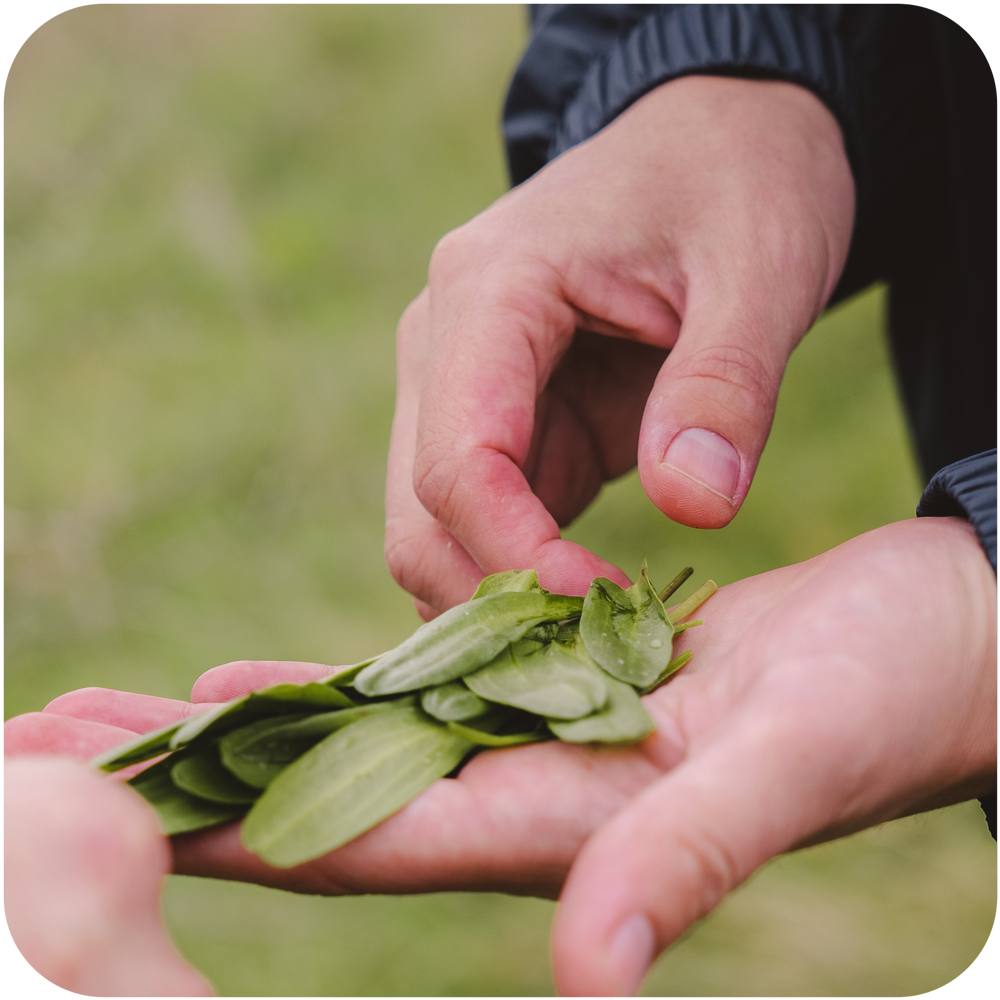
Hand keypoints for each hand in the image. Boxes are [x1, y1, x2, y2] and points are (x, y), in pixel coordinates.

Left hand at [8, 518, 993, 995]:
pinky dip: (342, 685)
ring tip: (125, 716)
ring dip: (246, 732)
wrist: (936, 641)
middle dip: (190, 784)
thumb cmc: (900, 696)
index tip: (100, 812)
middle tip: (44, 752)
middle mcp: (541, 796)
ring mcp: (551, 739)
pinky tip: (269, 680)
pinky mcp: (574, 682)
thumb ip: (687, 864)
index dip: (229, 837)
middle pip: (330, 798)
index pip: (365, 840)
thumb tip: (589, 981)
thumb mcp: (796, 767)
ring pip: (363, 742)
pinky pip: (430, 686)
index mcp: (573, 828)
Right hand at [386, 75, 854, 614]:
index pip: (458, 459)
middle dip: (491, 595)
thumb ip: (725, 386)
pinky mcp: (498, 420)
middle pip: (420, 512)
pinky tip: (584, 605)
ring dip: (500, 596)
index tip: (600, 607)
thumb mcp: (762, 267)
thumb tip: (692, 509)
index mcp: (488, 290)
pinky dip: (518, 575)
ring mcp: (459, 384)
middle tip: (593, 651)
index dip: (515, 553)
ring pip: (433, 529)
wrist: (714, 138)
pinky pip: (479, 521)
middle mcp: (443, 341)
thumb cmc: (737, 181)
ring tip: (596, 636)